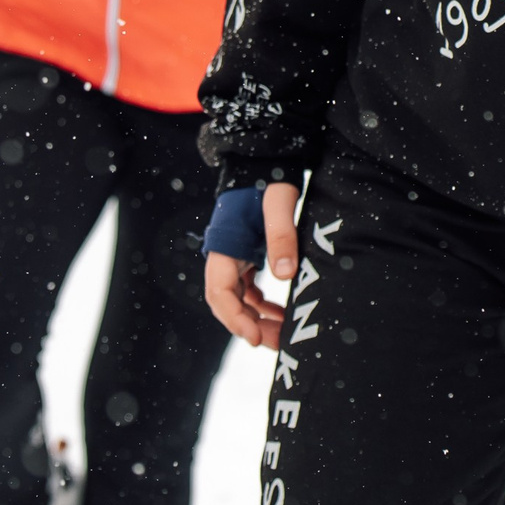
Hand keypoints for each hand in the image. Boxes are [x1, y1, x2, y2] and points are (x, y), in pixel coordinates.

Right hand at [204, 181, 299, 347]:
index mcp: (226, 245)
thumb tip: (284, 276)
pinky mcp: (247, 254)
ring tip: (282, 335)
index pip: (220, 293)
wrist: (268, 159)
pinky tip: (281, 314)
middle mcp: (226, 254)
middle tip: (275, 344)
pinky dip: (262, 305)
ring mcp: (235, 255)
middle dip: (248, 326)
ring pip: (239, 299)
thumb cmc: (271, 178)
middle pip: (227, 302)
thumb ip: (281, 236)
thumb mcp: (279, 202)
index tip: (255, 338)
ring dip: (257, 319)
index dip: (234, 319)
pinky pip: (248, 289)